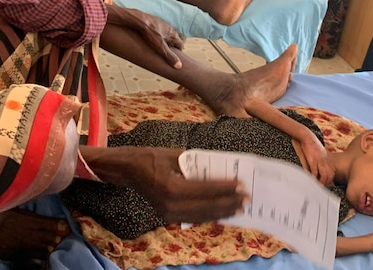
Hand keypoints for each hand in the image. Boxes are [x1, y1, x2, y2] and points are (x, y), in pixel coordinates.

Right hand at [82, 145, 247, 223]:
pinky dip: (208, 216)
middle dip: (228, 203)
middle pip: (206, 206)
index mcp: (171, 186)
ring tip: (238, 209)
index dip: (225, 188)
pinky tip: (221, 213)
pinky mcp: (167, 215)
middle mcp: (170, 203)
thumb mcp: (172, 154)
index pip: (205, 189)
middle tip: (246, 200)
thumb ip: (195, 162)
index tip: (242, 186)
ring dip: (221, 212)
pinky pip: (192, 218)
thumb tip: (217, 167)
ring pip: (201, 216)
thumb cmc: (148, 157)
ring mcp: (168, 212)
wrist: (126, 170)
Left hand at [107, 5, 183, 67]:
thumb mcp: (160, 47)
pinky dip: (158, 35)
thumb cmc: (149, 34)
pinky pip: (159, 30)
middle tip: (167, 54)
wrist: (139, 20)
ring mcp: (162, 24)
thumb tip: (179, 66)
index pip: (180, 44)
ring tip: (159, 47)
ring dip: (165, 41)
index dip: (178, 52)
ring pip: (166, 34)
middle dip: (171, 47)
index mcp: (173, 34)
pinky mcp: (154, 22)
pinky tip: (151, 39)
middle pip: (174, 39)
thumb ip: (169, 56)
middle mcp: (169, 28)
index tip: (176, 58)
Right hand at [300, 136, 333, 186]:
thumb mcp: (321, 153)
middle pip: (330, 176)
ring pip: (324, 175)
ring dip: (321, 182)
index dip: (330, 181)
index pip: (332, 173)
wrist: (308, 137)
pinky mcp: (313, 160)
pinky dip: (314, 177)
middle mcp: (326, 162)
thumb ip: (323, 161)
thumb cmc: (313, 145)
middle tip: (321, 189)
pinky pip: (315, 171)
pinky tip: (311, 180)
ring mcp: (320, 161)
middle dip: (326, 183)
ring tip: (317, 187)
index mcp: (328, 160)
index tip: (326, 186)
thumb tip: (321, 169)